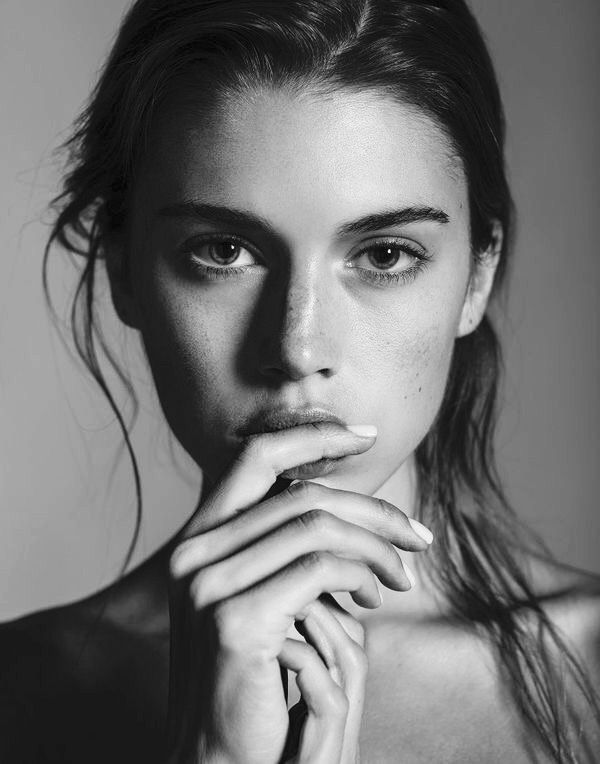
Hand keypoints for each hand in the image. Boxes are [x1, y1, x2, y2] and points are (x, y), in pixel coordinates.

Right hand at [166, 422, 431, 762]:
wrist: (220, 758)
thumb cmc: (258, 676)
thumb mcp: (266, 597)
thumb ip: (287, 547)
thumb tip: (350, 507)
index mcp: (199, 538)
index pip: (257, 457)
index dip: (315, 436)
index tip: (368, 435)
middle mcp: (193, 552)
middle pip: (303, 493)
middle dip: (374, 508)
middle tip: (418, 536)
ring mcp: (207, 584)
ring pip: (317, 525)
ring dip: (377, 545)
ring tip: (404, 576)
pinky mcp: (235, 619)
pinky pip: (321, 569)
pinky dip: (363, 574)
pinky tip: (376, 600)